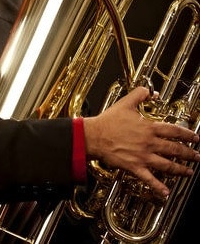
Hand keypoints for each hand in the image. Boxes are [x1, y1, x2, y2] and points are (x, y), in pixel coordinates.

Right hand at [82, 86, 199, 197]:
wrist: (95, 136)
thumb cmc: (108, 121)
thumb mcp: (125, 103)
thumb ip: (139, 95)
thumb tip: (151, 92)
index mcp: (148, 127)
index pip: (174, 131)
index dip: (187, 134)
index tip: (195, 138)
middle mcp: (149, 142)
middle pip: (174, 149)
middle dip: (188, 153)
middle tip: (196, 156)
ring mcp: (143, 156)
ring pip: (167, 164)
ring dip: (180, 169)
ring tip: (188, 172)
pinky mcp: (134, 167)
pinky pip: (149, 178)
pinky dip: (158, 186)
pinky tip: (166, 192)